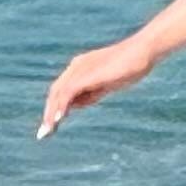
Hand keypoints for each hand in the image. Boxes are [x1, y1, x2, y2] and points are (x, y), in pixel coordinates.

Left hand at [38, 36, 156, 137]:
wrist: (142, 51)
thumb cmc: (130, 66)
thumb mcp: (106, 84)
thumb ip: (90, 93)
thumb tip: (73, 106)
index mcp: (79, 68)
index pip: (61, 90)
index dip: (54, 108)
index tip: (51, 125)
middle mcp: (76, 67)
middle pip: (55, 92)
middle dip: (48, 114)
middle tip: (43, 134)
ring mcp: (80, 69)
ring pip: (58, 93)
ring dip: (51, 114)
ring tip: (47, 132)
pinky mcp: (86, 74)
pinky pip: (68, 92)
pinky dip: (61, 106)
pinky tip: (58, 120)